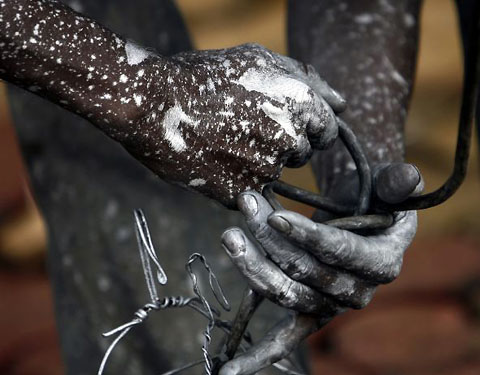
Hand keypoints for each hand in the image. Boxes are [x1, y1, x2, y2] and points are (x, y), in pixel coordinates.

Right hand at [120, 44, 345, 207]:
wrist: (153, 104)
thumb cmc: (205, 76)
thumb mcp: (259, 60)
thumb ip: (308, 79)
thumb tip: (341, 105)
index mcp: (302, 103)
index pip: (327, 131)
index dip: (306, 128)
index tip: (282, 124)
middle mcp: (290, 139)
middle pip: (301, 155)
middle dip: (282, 145)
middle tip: (243, 128)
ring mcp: (265, 170)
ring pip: (273, 175)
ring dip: (255, 164)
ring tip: (222, 141)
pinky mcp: (239, 194)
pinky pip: (250, 193)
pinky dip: (235, 182)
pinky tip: (213, 160)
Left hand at [218, 163, 421, 374]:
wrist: (361, 220)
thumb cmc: (375, 201)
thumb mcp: (392, 187)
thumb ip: (398, 183)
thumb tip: (406, 175)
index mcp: (381, 263)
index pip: (340, 252)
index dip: (308, 235)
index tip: (275, 217)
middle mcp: (355, 292)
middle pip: (304, 273)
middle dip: (269, 240)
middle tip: (246, 204)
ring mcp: (328, 307)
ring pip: (284, 294)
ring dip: (252, 266)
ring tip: (231, 235)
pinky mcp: (307, 315)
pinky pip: (283, 342)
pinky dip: (257, 357)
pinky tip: (227, 370)